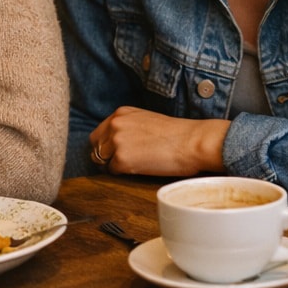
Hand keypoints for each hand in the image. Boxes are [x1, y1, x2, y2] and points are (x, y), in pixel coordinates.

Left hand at [90, 106, 227, 176]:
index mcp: (121, 113)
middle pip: (95, 147)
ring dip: (115, 165)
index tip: (117, 153)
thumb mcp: (147, 120)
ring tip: (136, 165)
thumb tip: (116, 143)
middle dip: (105, 156)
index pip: (99, 133)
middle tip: (124, 163)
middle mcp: (115, 124)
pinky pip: (113, 172)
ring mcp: (117, 142)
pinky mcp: (121, 160)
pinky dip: (124, 174)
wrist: (192, 142)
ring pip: (102, 160)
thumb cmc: (177, 133)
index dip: (107, 146)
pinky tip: (141, 169)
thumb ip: (128, 127)